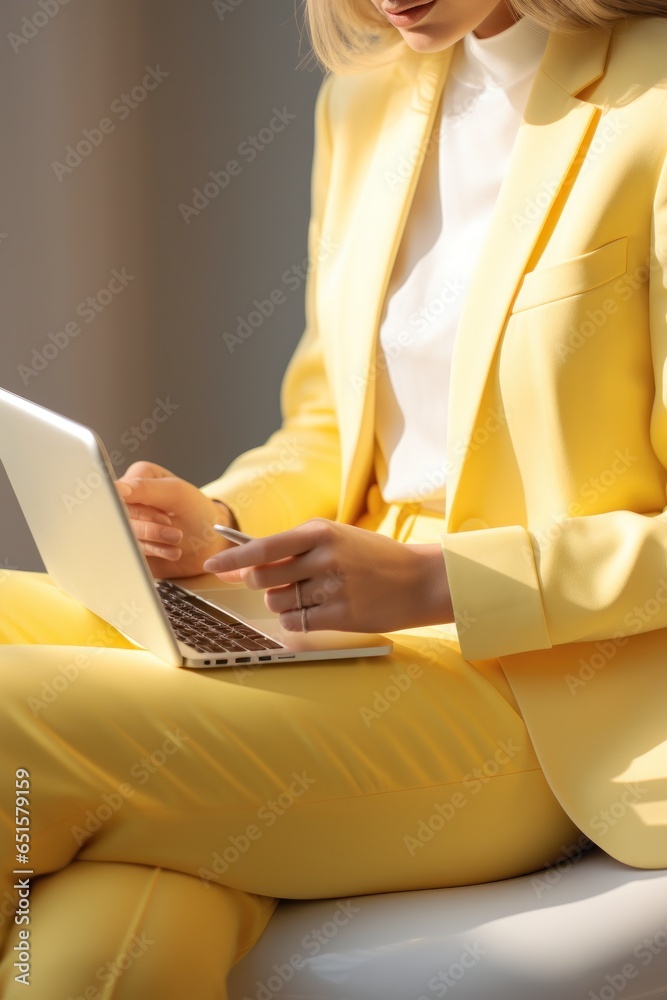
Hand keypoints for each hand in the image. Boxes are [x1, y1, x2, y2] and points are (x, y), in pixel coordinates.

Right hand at [115, 461, 231, 577]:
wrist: (210, 544)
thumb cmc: (197, 512)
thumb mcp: (177, 494)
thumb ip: (145, 488)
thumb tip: (116, 488)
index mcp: (137, 477)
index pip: (119, 494)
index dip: (139, 509)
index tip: (164, 517)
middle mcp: (128, 499)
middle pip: (120, 517)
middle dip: (150, 528)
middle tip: (173, 529)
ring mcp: (128, 524)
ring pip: (124, 536)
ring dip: (154, 542)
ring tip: (176, 539)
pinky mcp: (130, 545)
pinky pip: (130, 552)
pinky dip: (153, 553)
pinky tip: (172, 551)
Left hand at [202, 518, 453, 632]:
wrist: (420, 579)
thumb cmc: (372, 558)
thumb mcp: (336, 538)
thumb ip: (292, 549)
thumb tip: (241, 566)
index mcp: (320, 532)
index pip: (262, 547)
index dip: (232, 560)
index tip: (212, 566)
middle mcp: (324, 557)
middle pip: (262, 578)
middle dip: (261, 584)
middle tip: (279, 582)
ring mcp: (332, 587)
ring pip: (276, 602)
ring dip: (281, 603)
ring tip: (309, 594)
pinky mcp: (341, 615)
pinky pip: (295, 623)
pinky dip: (295, 620)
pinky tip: (316, 610)